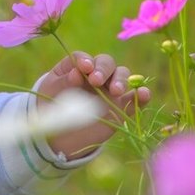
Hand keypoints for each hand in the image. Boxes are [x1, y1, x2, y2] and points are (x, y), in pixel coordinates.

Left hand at [36, 51, 150, 159]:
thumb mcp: (51, 93)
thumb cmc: (52, 108)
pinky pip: (135, 99)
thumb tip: (76, 73)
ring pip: (122, 75)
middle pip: (106, 62)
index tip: (84, 68)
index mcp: (76, 68)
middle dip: (103, 69)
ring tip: (115, 90)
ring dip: (121, 79)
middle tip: (96, 80)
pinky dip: (142, 95)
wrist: (59, 136)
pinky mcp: (121, 107)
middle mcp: (96, 75)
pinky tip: (143, 93)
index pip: (83, 58)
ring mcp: (110, 90)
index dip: (85, 61)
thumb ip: (63, 82)